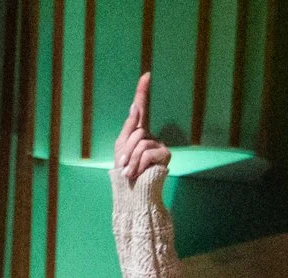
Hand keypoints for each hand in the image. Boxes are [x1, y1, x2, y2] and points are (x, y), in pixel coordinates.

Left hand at [114, 73, 171, 187]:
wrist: (133, 194)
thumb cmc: (125, 172)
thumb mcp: (121, 147)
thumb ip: (129, 127)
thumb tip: (135, 106)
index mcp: (140, 132)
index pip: (142, 107)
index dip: (143, 91)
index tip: (146, 74)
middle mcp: (152, 136)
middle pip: (136, 130)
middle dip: (126, 149)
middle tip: (123, 166)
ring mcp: (160, 146)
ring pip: (141, 142)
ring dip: (131, 159)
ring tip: (129, 173)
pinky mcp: (165, 156)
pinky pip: (147, 152)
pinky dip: (138, 164)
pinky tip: (137, 174)